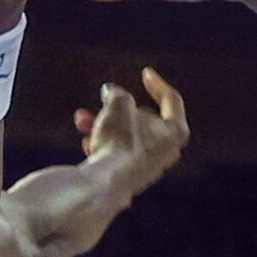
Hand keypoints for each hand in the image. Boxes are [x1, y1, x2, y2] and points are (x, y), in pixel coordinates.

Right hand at [75, 67, 187, 198]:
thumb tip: (110, 92)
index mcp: (174, 133)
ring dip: (104, 125)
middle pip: (143, 120)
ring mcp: (147, 168)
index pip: (171, 100)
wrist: (104, 184)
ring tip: (81, 121)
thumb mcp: (118, 104)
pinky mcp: (128, 179)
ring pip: (124, 137)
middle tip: (103, 100)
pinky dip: (102, 144)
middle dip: (118, 108)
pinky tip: (87, 144)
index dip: (157, 83)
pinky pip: (115, 155)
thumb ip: (116, 94)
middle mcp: (165, 152)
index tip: (145, 72)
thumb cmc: (119, 141)